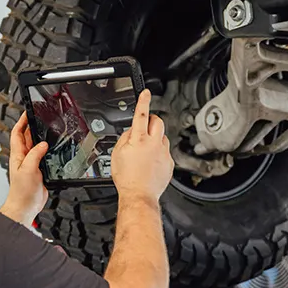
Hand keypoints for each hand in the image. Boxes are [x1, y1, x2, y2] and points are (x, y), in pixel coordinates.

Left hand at [0, 111, 49, 226]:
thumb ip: (35, 154)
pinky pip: (43, 156)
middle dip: (32, 126)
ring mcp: (31, 164)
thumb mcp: (28, 169)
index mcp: (18, 155)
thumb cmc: (21, 192)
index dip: (22, 121)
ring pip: (36, 146)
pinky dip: (47, 150)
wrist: (26, 206)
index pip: (17, 133)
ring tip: (46, 128)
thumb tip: (43, 144)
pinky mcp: (38, 171)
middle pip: (27, 137)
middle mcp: (23, 158)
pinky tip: (52, 148)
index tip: (27, 112)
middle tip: (39, 117)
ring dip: (40, 137)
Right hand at [111, 90, 173, 205]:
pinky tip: (150, 162)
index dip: (143, 101)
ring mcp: (164, 153)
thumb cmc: (127, 178)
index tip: (146, 93)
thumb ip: (125, 138)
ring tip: (145, 151)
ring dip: (155, 138)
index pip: (141, 114)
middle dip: (151, 120)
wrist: (139, 195)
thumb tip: (131, 132)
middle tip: (144, 126)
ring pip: (162, 136)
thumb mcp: (117, 154)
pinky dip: (159, 153)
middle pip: (157, 121)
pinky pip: (166, 151)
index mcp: (139, 140)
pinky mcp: (170, 162)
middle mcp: (154, 144)